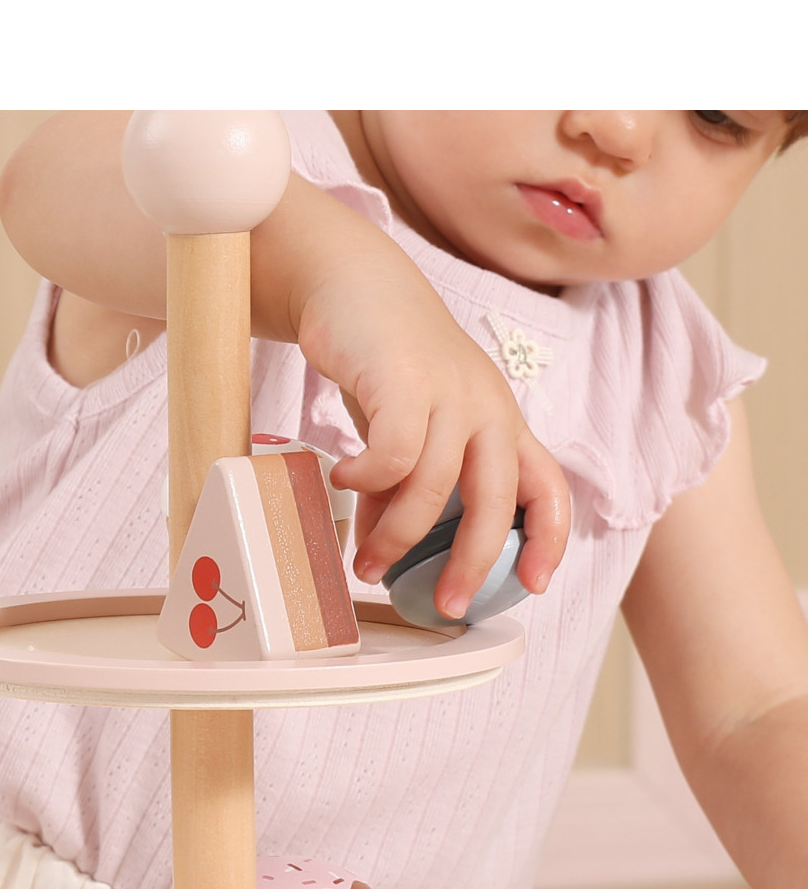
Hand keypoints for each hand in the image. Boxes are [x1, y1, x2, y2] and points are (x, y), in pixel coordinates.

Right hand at [289, 243, 569, 617]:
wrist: (351, 282)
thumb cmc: (383, 362)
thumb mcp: (412, 427)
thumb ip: (409, 485)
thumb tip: (384, 548)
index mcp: (500, 422)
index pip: (548, 486)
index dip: (549, 540)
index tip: (531, 586)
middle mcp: (487, 408)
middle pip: (499, 503)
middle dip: (472, 565)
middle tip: (443, 606)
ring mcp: (449, 391)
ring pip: (434, 488)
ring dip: (396, 537)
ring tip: (364, 560)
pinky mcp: (404, 379)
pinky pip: (393, 455)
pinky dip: (365, 481)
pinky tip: (340, 481)